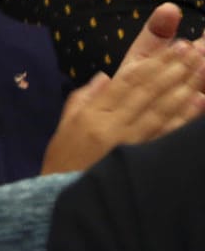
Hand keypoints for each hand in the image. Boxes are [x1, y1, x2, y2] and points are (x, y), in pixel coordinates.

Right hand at [42, 4, 204, 173]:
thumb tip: (105, 77)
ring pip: (160, 110)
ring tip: (201, 68)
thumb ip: (81, 100)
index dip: (154, 63)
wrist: (60, 203)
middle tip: (195, 50)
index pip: (128, 82)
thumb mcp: (63, 129)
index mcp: (92, 115)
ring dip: (183, 87)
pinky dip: (182, 118)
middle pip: (147, 92)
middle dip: (173, 69)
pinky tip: (198, 102)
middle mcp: (112, 126)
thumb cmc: (62, 165)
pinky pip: (164, 135)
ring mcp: (129, 145)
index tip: (175, 47)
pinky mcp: (140, 162)